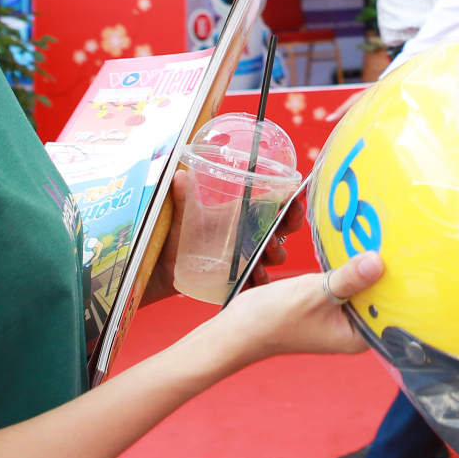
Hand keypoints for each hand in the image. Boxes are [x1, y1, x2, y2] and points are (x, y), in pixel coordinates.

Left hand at [143, 170, 308, 305]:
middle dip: (291, 222)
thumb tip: (178, 175)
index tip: (295, 196)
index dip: (290, 201)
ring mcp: (246, 259)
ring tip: (267, 246)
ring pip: (275, 256)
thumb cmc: (178, 235)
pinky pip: (257, 282)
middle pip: (283, 229)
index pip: (275, 206)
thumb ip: (182, 195)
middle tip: (286, 218)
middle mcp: (250, 237)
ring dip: (275, 251)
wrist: (162, 266)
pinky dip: (260, 279)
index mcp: (243, 216)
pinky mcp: (238, 279)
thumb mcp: (182, 213)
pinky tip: (256, 276)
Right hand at [211, 251, 384, 363]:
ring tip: (381, 235)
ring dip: (366, 264)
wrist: (239, 326)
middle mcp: (354, 327)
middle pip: (380, 295)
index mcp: (357, 336)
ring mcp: (341, 314)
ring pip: (363, 285)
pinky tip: (358, 244)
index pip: (391, 309)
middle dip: (385, 270)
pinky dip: (350, 265)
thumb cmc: (275, 319)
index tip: (410, 256)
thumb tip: (378, 262)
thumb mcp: (315, 294)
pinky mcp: (329, 301)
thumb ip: (348, 279)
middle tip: (398, 237)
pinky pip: (348, 281)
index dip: (401, 284)